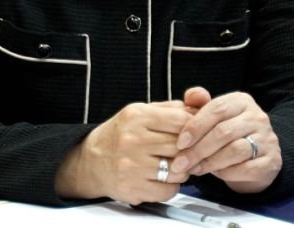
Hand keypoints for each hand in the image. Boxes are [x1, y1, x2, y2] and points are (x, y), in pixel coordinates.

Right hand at [55, 101, 192, 203]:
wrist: (92, 160)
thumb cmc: (121, 135)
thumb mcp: (141, 112)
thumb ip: (172, 108)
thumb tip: (202, 103)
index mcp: (137, 116)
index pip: (181, 121)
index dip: (194, 129)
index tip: (194, 134)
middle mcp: (133, 140)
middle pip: (182, 146)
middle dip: (188, 151)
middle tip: (183, 152)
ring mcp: (132, 165)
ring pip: (179, 171)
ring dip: (181, 170)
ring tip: (169, 164)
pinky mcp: (133, 187)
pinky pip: (168, 190)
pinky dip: (169, 186)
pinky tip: (159, 178)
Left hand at [171, 87, 281, 194]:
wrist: (254, 158)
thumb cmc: (227, 134)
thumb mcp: (212, 117)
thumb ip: (199, 104)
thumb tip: (190, 97)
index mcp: (241, 101)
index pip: (216, 109)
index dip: (195, 126)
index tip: (180, 143)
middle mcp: (258, 117)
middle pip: (224, 131)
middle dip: (198, 149)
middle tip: (181, 162)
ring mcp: (268, 139)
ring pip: (236, 150)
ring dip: (210, 162)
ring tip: (195, 168)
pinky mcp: (272, 161)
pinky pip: (246, 168)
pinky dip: (227, 173)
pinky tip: (216, 174)